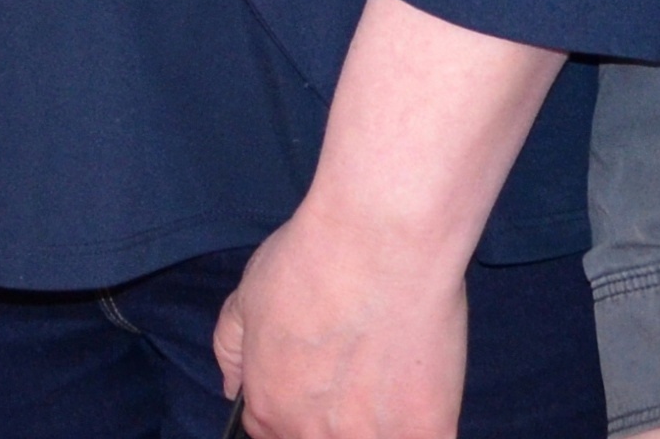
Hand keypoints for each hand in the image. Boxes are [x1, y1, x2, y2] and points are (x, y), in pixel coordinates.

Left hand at [212, 189, 473, 438]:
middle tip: (356, 369)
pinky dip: (423, 418)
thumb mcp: (246, 296)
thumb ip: (232, 349)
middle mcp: (315, 436)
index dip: (295, 404)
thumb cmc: (312, 260)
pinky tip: (422, 386)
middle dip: (335, 413)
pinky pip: (425, 437)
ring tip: (388, 370)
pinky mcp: (427, 432)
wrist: (380, 241)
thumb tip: (234, 386)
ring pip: (373, 437)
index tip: (317, 381)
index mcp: (271, 411)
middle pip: (321, 437)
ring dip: (378, 418)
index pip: (274, 431)